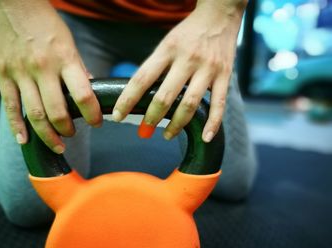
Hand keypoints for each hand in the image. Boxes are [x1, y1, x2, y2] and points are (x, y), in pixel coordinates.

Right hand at [0, 0, 101, 152]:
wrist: (12, 3)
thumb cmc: (45, 21)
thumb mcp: (69, 42)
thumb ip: (78, 68)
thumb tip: (87, 89)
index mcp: (65, 59)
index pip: (83, 95)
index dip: (92, 114)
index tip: (97, 123)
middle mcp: (43, 68)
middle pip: (57, 111)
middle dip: (67, 129)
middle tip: (73, 134)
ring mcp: (21, 73)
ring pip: (34, 113)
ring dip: (47, 134)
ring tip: (57, 144)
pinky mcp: (3, 74)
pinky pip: (10, 106)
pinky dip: (17, 126)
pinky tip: (24, 139)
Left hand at [113, 0, 246, 141]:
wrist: (220, 14)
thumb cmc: (188, 33)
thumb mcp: (167, 43)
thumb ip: (156, 66)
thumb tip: (140, 94)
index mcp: (168, 49)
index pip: (142, 78)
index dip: (128, 99)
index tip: (118, 115)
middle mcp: (187, 59)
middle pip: (165, 95)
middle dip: (152, 117)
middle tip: (144, 131)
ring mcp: (207, 68)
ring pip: (189, 103)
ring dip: (176, 124)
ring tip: (167, 135)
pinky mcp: (225, 75)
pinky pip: (219, 104)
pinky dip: (213, 123)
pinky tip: (206, 137)